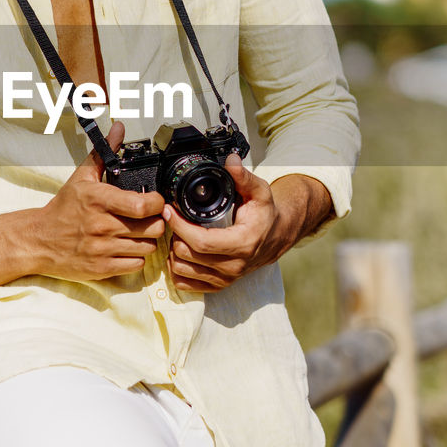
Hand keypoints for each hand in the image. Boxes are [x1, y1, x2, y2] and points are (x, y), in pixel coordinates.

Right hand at [32, 122, 165, 281]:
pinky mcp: (102, 269)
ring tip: (137, 232)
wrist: (38, 240)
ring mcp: (102, 249)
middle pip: (152, 227)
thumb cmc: (63, 209)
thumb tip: (119, 128)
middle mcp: (101, 225)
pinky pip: (137, 265)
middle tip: (149, 218)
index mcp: (98, 199)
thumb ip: (104, 153)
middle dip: (156, 222)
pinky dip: (137, 258)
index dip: (158, 203)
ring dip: (147, 240)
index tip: (156, 201)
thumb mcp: (81, 178)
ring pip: (148, 248)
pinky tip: (127, 248)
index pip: (143, 205)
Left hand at [164, 155, 331, 293]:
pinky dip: (177, 270)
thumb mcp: (259, 191)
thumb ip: (243, 176)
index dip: (179, 226)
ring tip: (178, 234)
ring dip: (174, 252)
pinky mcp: (219, 286)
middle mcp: (234, 266)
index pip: (201, 242)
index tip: (169, 211)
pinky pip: (187, 285)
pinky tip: (180, 253)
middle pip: (187, 256)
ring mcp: (226, 278)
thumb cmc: (264, 214)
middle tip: (174, 220)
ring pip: (183, 271)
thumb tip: (231, 161)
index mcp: (243, 243)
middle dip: (174, 235)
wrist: (276, 236)